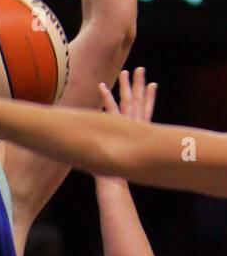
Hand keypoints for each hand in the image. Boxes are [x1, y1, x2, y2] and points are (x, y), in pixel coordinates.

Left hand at [95, 68, 156, 190]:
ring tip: (126, 72)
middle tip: (140, 69)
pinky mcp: (115, 130)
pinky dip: (106, 99)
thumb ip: (125, 155)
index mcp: (140, 134)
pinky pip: (111, 111)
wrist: (115, 185)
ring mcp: (125, 128)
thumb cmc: (118, 178)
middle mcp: (135, 128)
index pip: (146, 111)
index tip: (153, 84)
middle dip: (139, 84)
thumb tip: (125, 157)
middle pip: (138, 101)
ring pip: (127, 102)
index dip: (149, 97)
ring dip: (125, 86)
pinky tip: (102, 87)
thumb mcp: (125, 162)